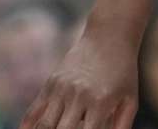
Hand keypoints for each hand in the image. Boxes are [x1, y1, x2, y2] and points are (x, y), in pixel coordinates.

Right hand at [19, 30, 138, 128]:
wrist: (109, 38)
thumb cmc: (123, 71)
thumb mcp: (130, 98)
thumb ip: (122, 125)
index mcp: (101, 102)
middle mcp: (79, 96)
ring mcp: (62, 89)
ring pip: (45, 124)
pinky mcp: (51, 83)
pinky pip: (34, 110)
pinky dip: (27, 126)